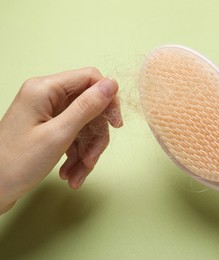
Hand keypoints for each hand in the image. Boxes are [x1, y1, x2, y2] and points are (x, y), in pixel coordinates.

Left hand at [0, 68, 122, 213]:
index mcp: (45, 89)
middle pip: (89, 106)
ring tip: (77, 175)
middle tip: (91, 159)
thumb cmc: (17, 163)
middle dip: (94, 136)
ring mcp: (47, 112)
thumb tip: (112, 85)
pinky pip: (74, 136)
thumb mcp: (58, 135)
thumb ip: (87, 107)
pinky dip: (77, 156)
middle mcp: (46, 96)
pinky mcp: (48, 127)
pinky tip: (71, 174)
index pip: (90, 79)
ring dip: (86, 152)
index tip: (115, 123)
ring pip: (84, 125)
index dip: (107, 99)